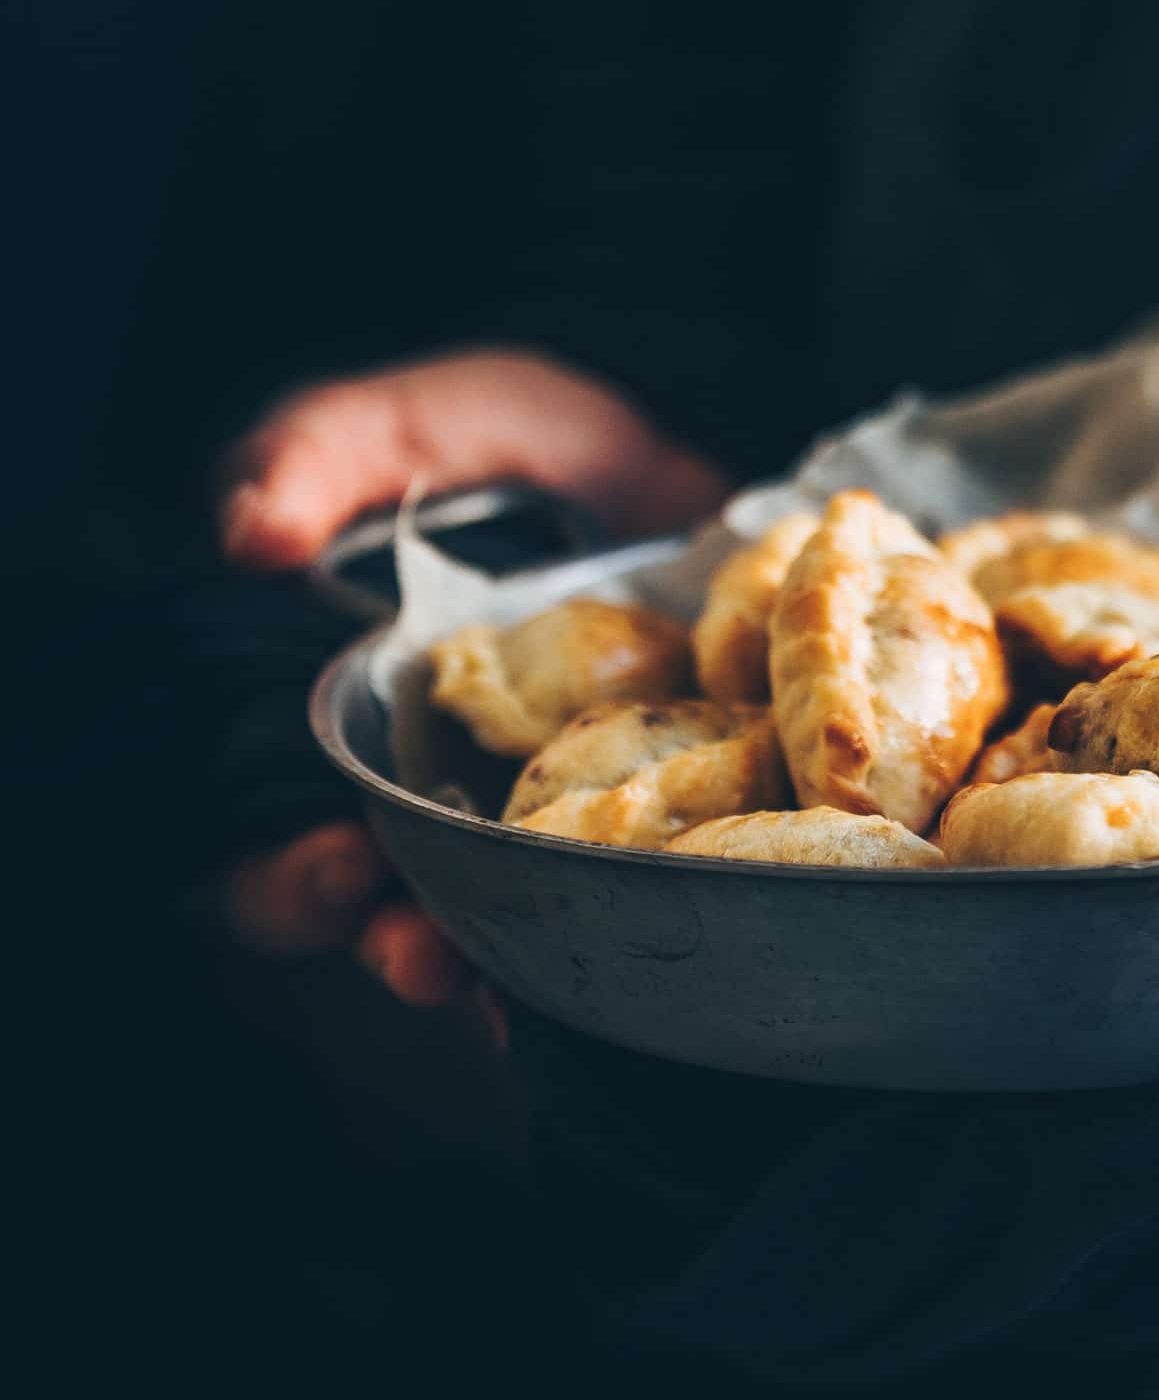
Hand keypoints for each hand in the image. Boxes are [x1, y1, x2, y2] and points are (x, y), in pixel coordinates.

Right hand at [218, 348, 728, 1004]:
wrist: (667, 448)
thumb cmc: (508, 448)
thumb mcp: (412, 428)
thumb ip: (322, 458)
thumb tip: (251, 530)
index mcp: (352, 728)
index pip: (281, 842)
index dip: (291, 876)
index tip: (332, 864)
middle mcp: (432, 796)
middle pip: (388, 910)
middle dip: (395, 943)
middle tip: (419, 951)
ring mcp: (538, 818)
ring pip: (498, 924)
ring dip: (495, 963)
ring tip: (501, 972)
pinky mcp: (644, 817)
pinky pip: (621, 904)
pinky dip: (615, 941)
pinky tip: (627, 961)